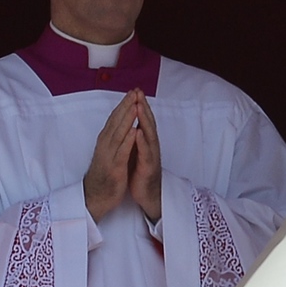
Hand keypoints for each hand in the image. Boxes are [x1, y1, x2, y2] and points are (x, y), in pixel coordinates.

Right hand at [83, 90, 138, 220]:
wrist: (95, 196)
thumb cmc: (104, 174)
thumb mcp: (109, 153)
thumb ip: (113, 139)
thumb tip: (120, 125)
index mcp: (105, 141)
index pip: (114, 119)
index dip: (123, 105)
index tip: (132, 92)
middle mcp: (105, 145)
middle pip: (115, 122)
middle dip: (126, 106)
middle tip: (134, 92)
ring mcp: (109, 156)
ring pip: (118, 134)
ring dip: (127, 119)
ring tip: (135, 105)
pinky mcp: (114, 168)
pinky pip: (122, 152)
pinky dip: (128, 141)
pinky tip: (134, 131)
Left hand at [128, 91, 162, 222]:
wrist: (148, 196)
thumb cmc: (141, 173)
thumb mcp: (138, 152)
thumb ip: (137, 138)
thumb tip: (133, 123)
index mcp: (146, 142)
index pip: (144, 120)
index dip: (140, 105)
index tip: (134, 91)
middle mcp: (151, 146)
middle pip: (148, 123)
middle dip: (143, 107)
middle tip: (138, 92)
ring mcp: (152, 156)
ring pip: (149, 135)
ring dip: (144, 120)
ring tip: (139, 106)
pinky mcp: (149, 167)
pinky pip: (146, 153)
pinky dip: (143, 142)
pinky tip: (139, 132)